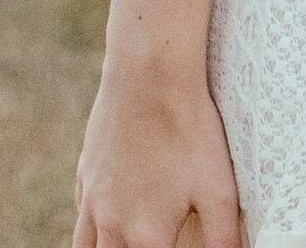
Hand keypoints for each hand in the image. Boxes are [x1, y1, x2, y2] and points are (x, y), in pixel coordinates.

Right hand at [73, 58, 245, 247]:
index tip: (172, 243)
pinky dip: (92, 225)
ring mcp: (93, 200)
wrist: (150, 75)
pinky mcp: (86, 173)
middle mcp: (112, 226)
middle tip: (152, 238)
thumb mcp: (220, 189)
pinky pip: (82, 213)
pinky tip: (110, 214)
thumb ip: (223, 238)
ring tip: (123, 239)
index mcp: (146, 238)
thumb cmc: (189, 130)